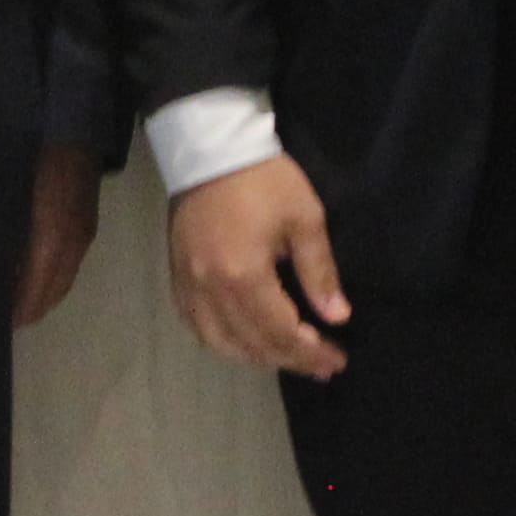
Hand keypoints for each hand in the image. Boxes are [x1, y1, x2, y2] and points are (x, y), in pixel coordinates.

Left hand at [13, 140, 101, 329]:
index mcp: (52, 239)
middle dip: (31, 307)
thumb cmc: (32, 155)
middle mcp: (72, 242)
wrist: (71, 121)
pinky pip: (68, 262)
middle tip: (3, 316)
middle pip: (53, 291)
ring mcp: (82, 232)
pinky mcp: (86, 222)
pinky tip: (31, 270)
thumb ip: (2, 234)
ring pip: (63, 278)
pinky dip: (50, 275)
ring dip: (42, 293)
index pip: (37, 291)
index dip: (19, 311)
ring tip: (15, 298)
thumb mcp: (8, 194)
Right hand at [166, 154, 348, 379]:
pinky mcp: (177, 278)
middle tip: (322, 367)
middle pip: (253, 344)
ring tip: (287, 357)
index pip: (282, 332)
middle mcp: (212, 290)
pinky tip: (244, 342)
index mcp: (244, 275)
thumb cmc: (264, 180)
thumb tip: (337, 316)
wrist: (211, 149)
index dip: (311, 353)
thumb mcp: (305, 218)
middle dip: (291, 360)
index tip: (337, 361)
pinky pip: (197, 327)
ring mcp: (189, 287)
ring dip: (257, 357)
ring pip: (221, 343)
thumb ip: (319, 272)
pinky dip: (223, 342)